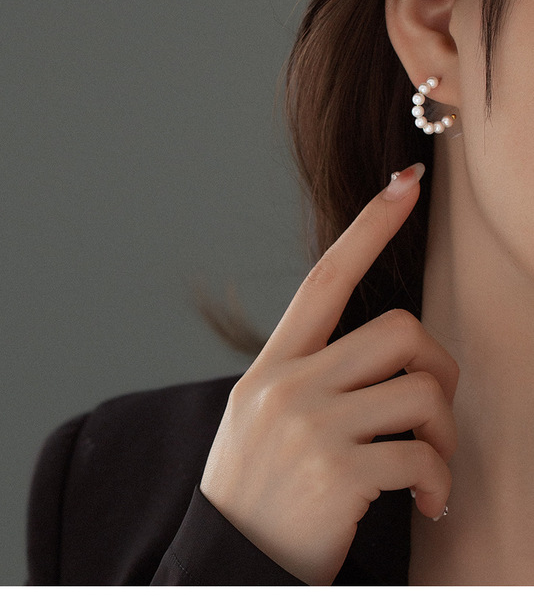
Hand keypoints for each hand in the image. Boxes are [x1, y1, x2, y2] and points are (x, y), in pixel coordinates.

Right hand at [200, 163, 458, 584]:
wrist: (226, 566)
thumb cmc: (256, 490)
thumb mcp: (264, 418)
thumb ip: (312, 376)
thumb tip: (387, 351)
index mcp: (273, 366)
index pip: (326, 277)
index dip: (370, 226)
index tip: (406, 184)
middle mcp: (290, 385)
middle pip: (399, 330)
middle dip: (436, 363)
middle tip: (433, 408)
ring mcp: (312, 428)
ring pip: (422, 389)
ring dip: (444, 431)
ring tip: (430, 464)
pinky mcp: (339, 474)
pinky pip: (423, 456)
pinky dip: (441, 482)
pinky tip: (428, 504)